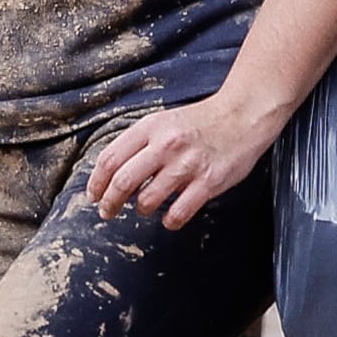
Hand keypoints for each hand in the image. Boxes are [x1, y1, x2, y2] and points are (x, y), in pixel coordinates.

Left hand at [84, 87, 291, 230]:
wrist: (242, 115)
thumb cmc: (200, 122)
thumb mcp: (163, 121)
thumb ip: (138, 143)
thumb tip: (111, 172)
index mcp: (150, 128)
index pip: (110, 159)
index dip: (96, 182)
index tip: (93, 195)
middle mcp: (165, 146)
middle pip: (122, 182)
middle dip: (109, 203)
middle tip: (106, 212)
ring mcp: (187, 165)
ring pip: (147, 201)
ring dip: (141, 210)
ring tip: (144, 208)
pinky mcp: (208, 183)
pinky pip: (178, 213)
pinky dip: (169, 221)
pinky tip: (170, 218)